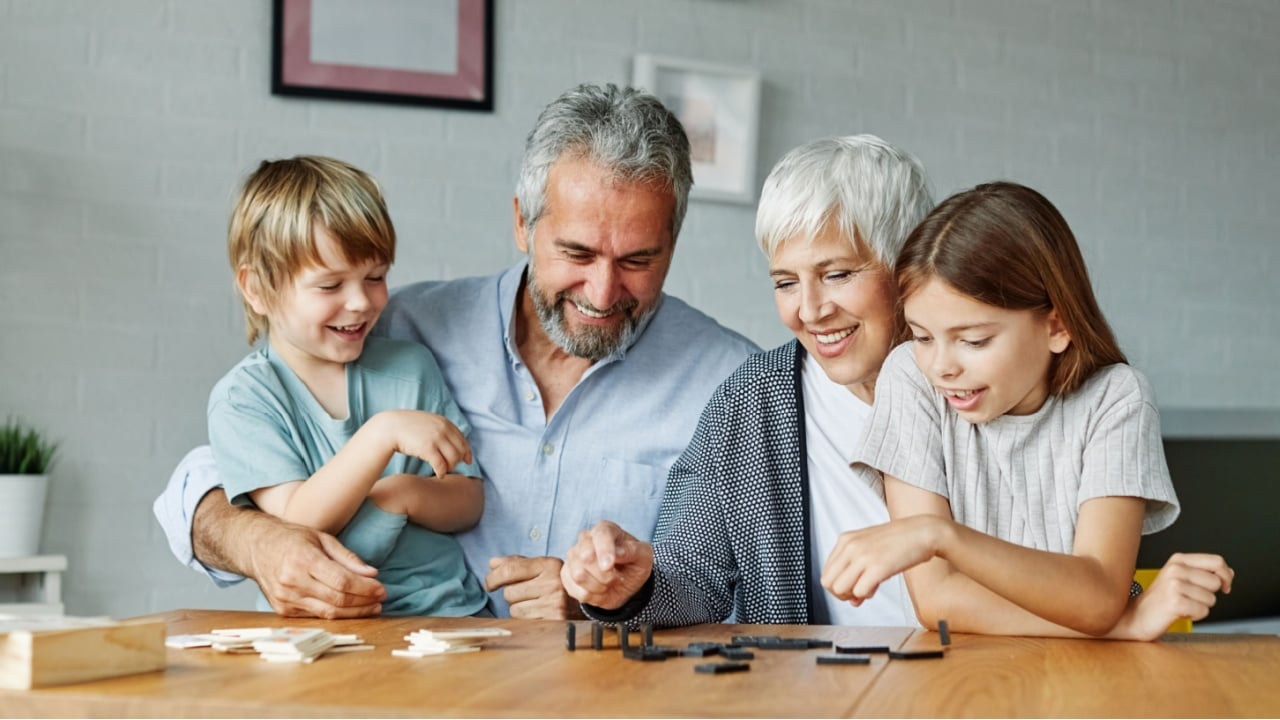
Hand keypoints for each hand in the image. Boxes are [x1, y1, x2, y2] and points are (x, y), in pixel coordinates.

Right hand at [248, 520, 387, 618]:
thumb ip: (347, 558)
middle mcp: (291, 581)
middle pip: (337, 599)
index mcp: (303, 559)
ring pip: (327, 612)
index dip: (365, 588)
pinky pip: (315, 616)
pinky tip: (351, 609)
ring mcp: (285, 598)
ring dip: (354, 612)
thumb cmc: (290, 539)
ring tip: (372, 607)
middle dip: (363, 601)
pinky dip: (336, 614)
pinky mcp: (282, 609)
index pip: (341, 581)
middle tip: (381, 598)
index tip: (382, 589)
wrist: (255, 547)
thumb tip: (372, 574)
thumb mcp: (321, 538)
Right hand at [378, 410, 471, 477]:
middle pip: (460, 450)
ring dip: (450, 467)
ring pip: (453, 459)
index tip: (468, 460)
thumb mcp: (427, 423)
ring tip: (443, 470)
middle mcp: (443, 429)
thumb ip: (440, 429)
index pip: (462, 439)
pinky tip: (439, 475)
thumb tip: (451, 442)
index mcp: (444, 422)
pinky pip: (441, 465)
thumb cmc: (406, 428)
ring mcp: (436, 438)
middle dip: (458, 461)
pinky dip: (442, 472)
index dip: (467, 451)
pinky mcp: (428, 448)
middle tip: (450, 467)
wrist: (389, 428)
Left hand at [486, 555, 579, 618]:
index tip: (489, 584)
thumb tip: (492, 563)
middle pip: (509, 592)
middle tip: (527, 594)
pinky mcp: (554, 621)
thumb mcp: (541, 567)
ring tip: (535, 603)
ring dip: (519, 608)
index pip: (510, 570)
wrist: (587, 599)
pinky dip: (527, 619)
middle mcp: (552, 582)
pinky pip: (524, 621)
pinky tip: (539, 613)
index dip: (493, 578)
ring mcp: (554, 603)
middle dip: (512, 594)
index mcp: (548, 565)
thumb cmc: (556, 582)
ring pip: (514, 609)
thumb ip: (516, 563)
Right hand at [560, 521, 655, 610]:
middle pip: (586, 556)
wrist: (625, 583)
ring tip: (608, 583)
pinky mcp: (566, 574)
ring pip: (578, 575)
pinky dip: (590, 595)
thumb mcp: (643, 557)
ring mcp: (573, 556)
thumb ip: (633, 551)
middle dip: (603, 574)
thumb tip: (618, 552)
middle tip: (616, 577)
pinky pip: (574, 589)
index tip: (609, 566)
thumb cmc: (634, 564)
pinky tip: (599, 590)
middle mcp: (586, 539)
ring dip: (599, 586)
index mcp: (605, 529)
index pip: (601, 534)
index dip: (604, 550)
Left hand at [820, 515, 944, 604]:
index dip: (837, 585)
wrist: (924, 532)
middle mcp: (850, 546)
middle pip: (827, 583)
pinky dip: (867, 595)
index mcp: (845, 540)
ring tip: (868, 589)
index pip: (826, 572)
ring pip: (839, 589)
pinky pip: (859, 592)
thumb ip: (856, 570)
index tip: (851, 587)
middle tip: (857, 592)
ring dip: (853, 595)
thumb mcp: (870, 549)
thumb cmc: (900, 541)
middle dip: (841, 594)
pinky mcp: (878, 567)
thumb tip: (851, 599)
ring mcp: (863, 556)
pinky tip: (877, 587)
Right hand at [1113, 553, 1233, 640]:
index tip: (1224, 586)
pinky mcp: (1175, 602)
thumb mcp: (1181, 579)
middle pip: (1216, 581)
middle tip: (1190, 597)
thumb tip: (1229, 572)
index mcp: (1178, 560)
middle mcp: (1175, 569)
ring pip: (1211, 599)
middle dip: (1209, 594)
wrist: (1137, 616)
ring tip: (1182, 605)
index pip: (1217, 561)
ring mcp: (1174, 585)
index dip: (1226, 576)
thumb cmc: (1160, 599)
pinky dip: (1195, 616)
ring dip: (1200, 606)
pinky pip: (1203, 611)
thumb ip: (1205, 573)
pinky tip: (1180, 612)